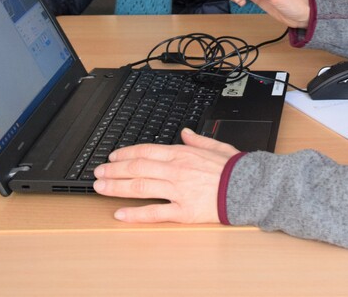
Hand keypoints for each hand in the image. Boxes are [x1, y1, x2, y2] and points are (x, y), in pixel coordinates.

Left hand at [93, 129, 237, 222]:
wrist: (250, 187)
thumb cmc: (234, 168)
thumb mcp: (216, 146)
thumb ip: (197, 140)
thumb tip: (185, 132)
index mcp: (182, 154)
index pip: (146, 151)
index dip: (125, 154)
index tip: (112, 157)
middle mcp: (176, 171)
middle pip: (137, 168)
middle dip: (114, 170)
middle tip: (98, 173)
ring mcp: (178, 191)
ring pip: (140, 187)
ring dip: (117, 187)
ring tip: (100, 188)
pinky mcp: (183, 211)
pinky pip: (155, 213)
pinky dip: (135, 214)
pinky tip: (120, 214)